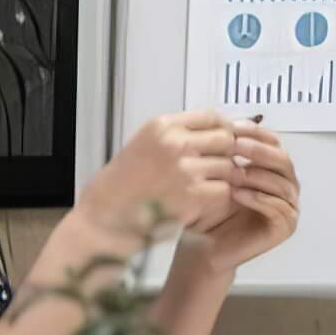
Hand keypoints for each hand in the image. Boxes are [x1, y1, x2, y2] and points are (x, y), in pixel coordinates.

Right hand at [78, 110, 237, 237]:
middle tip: (219, 165)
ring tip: (208, 185)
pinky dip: (219, 196)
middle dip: (227, 153)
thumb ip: (177, 135)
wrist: (107, 218)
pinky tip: (205, 200)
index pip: (211, 116)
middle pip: (226, 139)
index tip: (225, 137)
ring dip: (224, 177)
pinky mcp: (193, 196)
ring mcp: (186, 170)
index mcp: (162, 126)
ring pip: (229, 167)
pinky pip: (224, 191)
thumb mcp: (145, 144)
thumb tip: (215, 130)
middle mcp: (176, 144)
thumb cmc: (123, 184)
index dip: (224, 127)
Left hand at [181, 120, 302, 274]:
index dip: (256, 133)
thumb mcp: (217, 174)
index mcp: (273, 169)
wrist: (205, 245)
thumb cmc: (210, 210)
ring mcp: (289, 206)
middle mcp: (286, 185)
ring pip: (282, 183)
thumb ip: (228, 151)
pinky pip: (278, 208)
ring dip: (258, 175)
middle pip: (283, 161)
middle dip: (259, 151)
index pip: (273, 143)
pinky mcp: (286, 226)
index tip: (234, 127)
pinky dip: (258, 198)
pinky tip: (237, 193)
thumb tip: (227, 121)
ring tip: (234, 172)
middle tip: (236, 145)